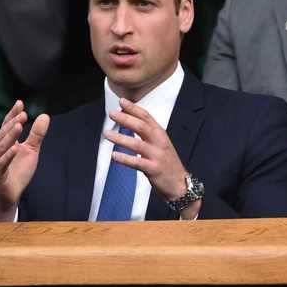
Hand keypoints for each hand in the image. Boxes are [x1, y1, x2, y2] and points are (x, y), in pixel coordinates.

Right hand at [0, 101, 49, 221]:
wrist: (9, 193)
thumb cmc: (17, 170)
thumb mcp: (31, 150)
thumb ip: (37, 134)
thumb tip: (44, 116)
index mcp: (4, 142)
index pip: (7, 125)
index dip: (13, 114)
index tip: (20, 103)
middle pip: (4, 133)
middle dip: (12, 122)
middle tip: (23, 114)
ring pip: (2, 146)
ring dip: (10, 136)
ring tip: (18, 125)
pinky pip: (2, 164)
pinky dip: (8, 156)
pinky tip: (15, 148)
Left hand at [106, 98, 199, 217]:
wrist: (180, 184)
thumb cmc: (167, 163)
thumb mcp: (160, 144)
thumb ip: (147, 134)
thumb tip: (129, 120)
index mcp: (161, 134)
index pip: (147, 117)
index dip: (134, 108)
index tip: (122, 101)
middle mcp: (160, 142)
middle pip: (142, 127)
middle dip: (126, 119)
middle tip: (112, 114)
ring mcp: (157, 156)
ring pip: (137, 144)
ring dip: (121, 138)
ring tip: (106, 134)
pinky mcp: (154, 169)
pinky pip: (138, 163)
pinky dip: (125, 159)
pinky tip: (114, 156)